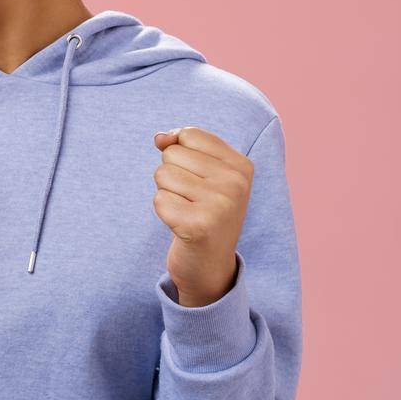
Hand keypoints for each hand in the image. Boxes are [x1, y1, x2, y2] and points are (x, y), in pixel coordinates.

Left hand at [152, 126, 253, 305]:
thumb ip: (180, 146)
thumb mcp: (201, 173)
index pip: (189, 134)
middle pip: (172, 154)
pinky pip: (158, 200)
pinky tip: (182, 225)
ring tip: (187, 211)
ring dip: (167, 194)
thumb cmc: (202, 211)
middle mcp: (236, 183)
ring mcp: (220, 204)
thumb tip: (160, 137)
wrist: (209, 264)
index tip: (198, 179)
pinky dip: (164, 212)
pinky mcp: (199, 225)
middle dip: (172, 176)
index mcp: (242, 165)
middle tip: (191, 200)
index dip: (180, 154)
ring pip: (162, 175)